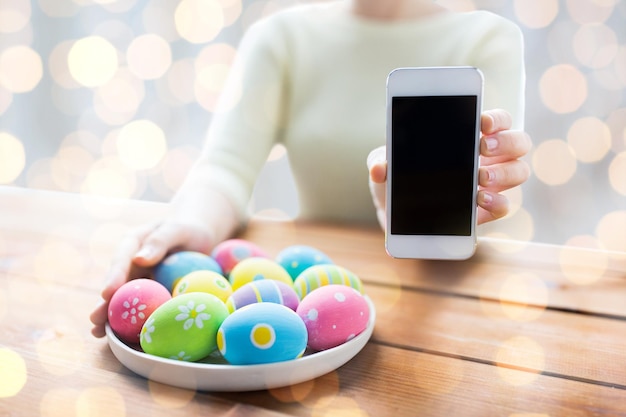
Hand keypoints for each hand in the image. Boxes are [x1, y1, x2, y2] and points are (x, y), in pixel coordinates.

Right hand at [89, 221, 213, 337]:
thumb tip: (140, 258)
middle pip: (116, 284)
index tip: (108, 292)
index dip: (114, 276)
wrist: (199, 238)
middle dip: (104, 303)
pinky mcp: (149, 294)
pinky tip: (127, 339)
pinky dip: (133, 322)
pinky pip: (141, 308)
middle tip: (95, 320)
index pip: (122, 259)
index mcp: (134, 243)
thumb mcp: (177, 229)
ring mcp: (139, 280)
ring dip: (111, 316)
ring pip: (123, 300)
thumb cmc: (188, 230)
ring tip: (99, 333)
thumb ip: (160, 240)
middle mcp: (131, 263)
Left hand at [367, 108, 530, 229]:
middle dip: (506, 142)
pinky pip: (503, 205)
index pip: (497, 120)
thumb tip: (380, 168)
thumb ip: (381, 160)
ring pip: (518, 172)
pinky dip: (497, 202)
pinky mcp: (484, 211)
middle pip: (518, 142)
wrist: (392, 208)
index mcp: (469, 136)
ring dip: (504, 173)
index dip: (497, 118)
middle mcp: (488, 157)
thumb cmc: (397, 174)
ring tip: (480, 177)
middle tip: (481, 148)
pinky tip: (480, 200)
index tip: (482, 122)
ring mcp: (490, 184)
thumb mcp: (386, 162)